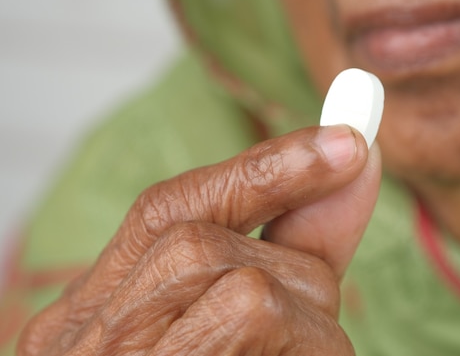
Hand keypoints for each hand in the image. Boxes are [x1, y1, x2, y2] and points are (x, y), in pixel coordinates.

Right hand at [18, 125, 381, 354]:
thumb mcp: (238, 328)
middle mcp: (88, 347)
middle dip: (296, 267)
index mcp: (92, 321)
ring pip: (247, 290)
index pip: (169, 210)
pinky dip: (314, 352)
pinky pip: (256, 324)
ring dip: (311, 326)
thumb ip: (294, 249)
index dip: (261, 166)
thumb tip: (355, 162)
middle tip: (316, 321)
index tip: (348, 142)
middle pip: (209, 246)